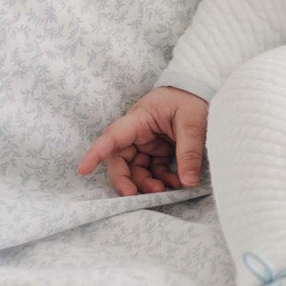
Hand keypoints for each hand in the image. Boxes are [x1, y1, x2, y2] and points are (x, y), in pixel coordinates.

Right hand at [76, 86, 208, 195]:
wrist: (203, 89)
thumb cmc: (193, 98)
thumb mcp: (193, 123)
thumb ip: (189, 152)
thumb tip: (187, 182)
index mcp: (140, 118)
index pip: (113, 136)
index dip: (96, 153)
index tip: (82, 170)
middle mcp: (138, 131)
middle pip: (120, 159)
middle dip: (126, 180)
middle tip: (136, 196)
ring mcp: (148, 141)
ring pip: (136, 168)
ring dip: (147, 183)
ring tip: (165, 190)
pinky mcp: (158, 149)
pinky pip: (153, 169)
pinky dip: (162, 179)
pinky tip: (176, 183)